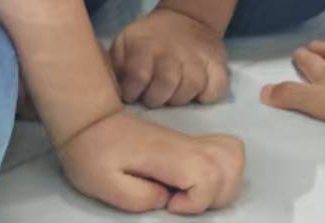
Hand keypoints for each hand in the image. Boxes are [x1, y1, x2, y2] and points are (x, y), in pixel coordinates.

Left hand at [55, 110, 244, 215]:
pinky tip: (193, 182)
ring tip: (191, 194)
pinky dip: (221, 171)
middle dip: (216, 195)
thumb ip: (138, 198)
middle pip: (231, 164)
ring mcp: (190, 140)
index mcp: (165, 153)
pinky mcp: (189, 142)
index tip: (169, 203)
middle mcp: (185, 143)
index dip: (197, 200)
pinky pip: (224, 150)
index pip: (207, 174)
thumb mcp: (104, 184)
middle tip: (182, 201)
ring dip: (223, 183)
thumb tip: (166, 199)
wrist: (90, 122)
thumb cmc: (93, 154)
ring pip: (233, 155)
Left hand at [111, 8, 230, 108]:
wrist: (185, 20)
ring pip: (192, 87)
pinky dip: (208, 94)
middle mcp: (173, 50)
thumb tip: (108, 90)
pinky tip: (196, 92)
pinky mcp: (218, 63)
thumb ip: (115, 66)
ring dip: (180, 98)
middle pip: (167, 84)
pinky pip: (217, 87)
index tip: (131, 94)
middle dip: (157, 98)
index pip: (138, 75)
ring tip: (172, 94)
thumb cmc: (148, 41)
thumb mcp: (124, 44)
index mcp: (145, 45)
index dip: (132, 91)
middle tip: (153, 97)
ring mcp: (198, 56)